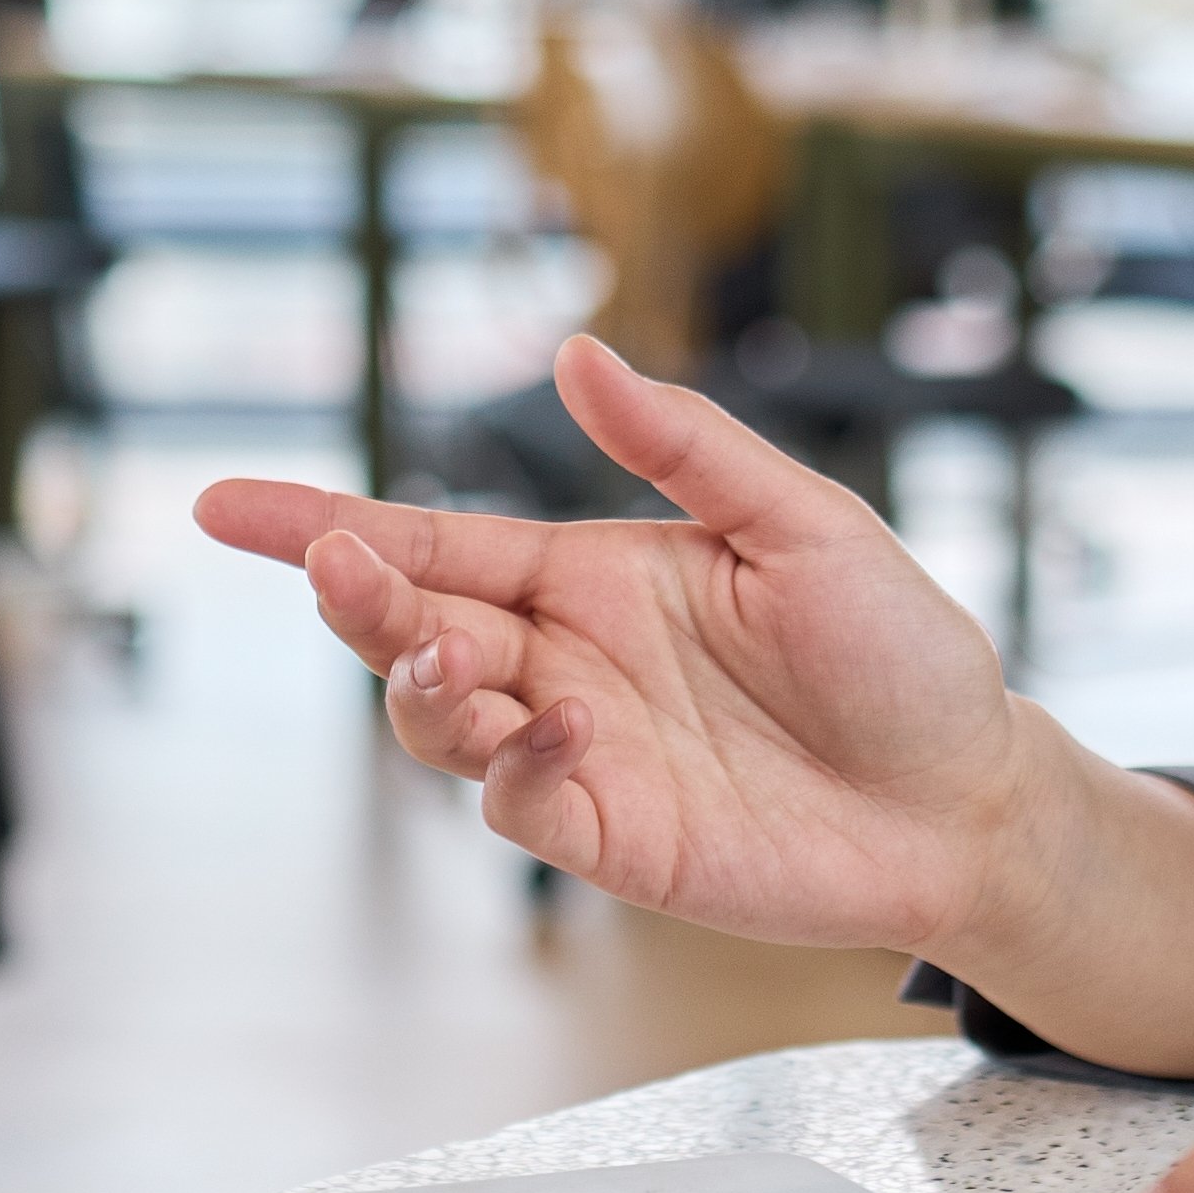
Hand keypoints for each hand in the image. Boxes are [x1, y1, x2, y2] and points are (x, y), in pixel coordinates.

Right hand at [195, 337, 1044, 954]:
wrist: (970, 796)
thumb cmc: (900, 651)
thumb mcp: (804, 523)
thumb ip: (686, 446)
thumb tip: (575, 353)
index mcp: (590, 575)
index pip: (431, 540)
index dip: (322, 523)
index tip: (223, 507)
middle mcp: (563, 661)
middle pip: (410, 627)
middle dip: (355, 598)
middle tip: (337, 568)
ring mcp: (579, 755)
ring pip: (439, 721)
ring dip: (418, 684)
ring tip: (441, 652)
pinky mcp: (612, 839)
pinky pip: (521, 808)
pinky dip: (516, 767)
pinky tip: (557, 728)